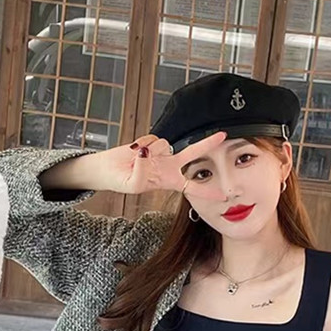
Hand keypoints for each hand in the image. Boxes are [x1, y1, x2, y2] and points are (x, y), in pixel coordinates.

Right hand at [96, 132, 228, 200]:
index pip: (191, 187)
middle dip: (207, 144)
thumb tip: (148, 152)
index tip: (222, 195)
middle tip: (223, 136)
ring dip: (150, 150)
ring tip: (135, 159)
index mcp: (168, 182)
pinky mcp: (150, 143)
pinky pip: (152, 139)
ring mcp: (160, 153)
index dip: (206, 191)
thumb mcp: (134, 185)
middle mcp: (168, 166)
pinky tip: (133, 150)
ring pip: (164, 144)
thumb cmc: (121, 182)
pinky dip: (142, 143)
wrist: (106, 170)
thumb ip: (143, 170)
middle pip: (192, 154)